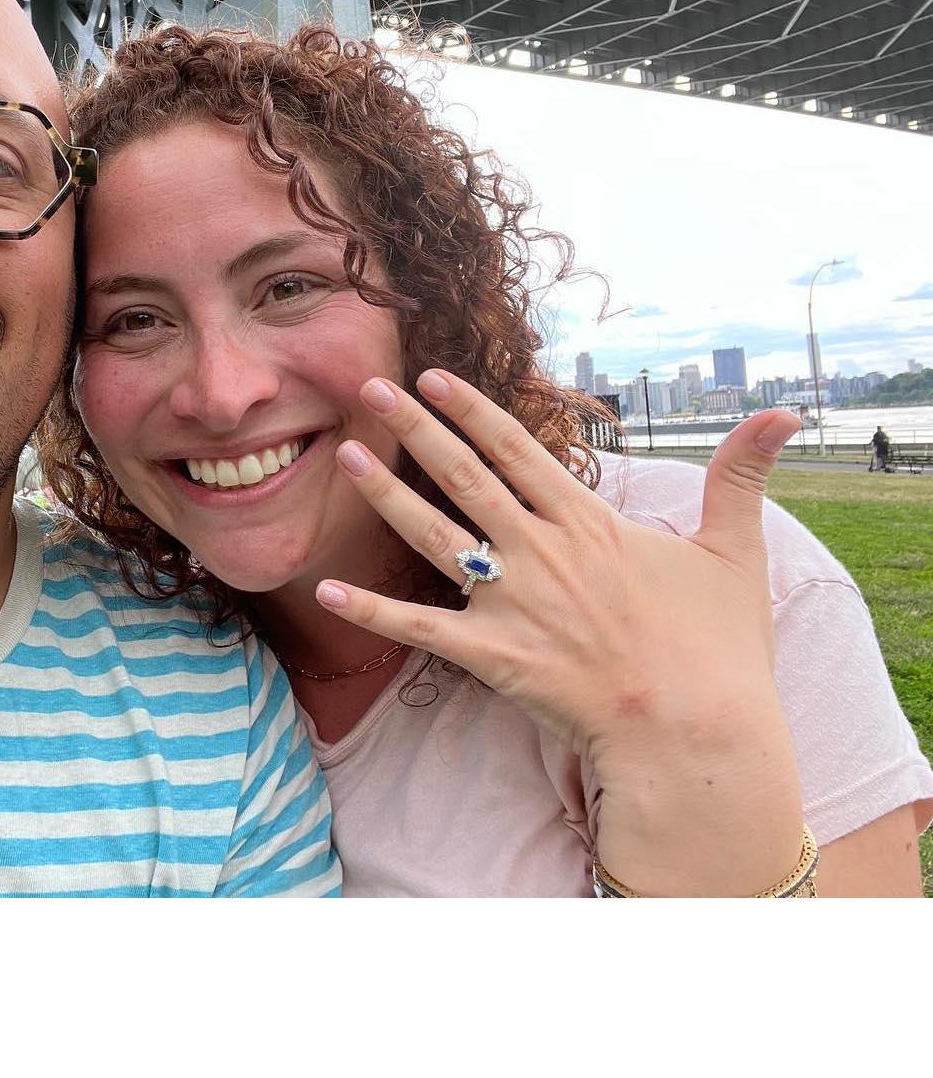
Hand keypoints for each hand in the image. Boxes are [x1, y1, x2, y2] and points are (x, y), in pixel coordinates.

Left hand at [317, 369, 806, 893]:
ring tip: (344, 455)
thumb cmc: (719, 649)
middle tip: (368, 386)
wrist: (698, 737)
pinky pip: (420, 629)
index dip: (473, 408)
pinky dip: (373, 611)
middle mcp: (540, 552)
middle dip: (413, 426)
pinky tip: (327, 590)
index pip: (517, 449)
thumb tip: (782, 413)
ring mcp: (512, 603)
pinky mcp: (493, 657)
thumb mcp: (734, 552)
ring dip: (385, 494)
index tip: (433, 374)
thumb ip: (738, 478)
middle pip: (463, 475)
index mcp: (587, 523)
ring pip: (433, 535)